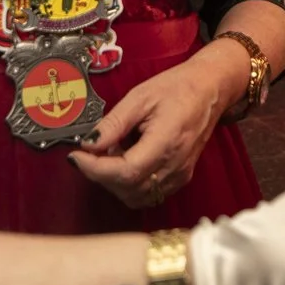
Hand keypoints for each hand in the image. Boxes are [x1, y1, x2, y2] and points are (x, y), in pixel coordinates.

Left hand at [68, 43, 244, 208]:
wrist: (209, 90)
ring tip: (110, 153)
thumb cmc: (176, 87)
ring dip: (114, 182)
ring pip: (136, 196)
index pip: (125, 172)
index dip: (95, 169)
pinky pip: (148, 193)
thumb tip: (87, 143)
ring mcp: (179, 176)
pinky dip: (129, 184)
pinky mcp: (180, 178)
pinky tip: (126, 159)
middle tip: (89, 151)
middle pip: (128, 189)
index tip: (75, 155)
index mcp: (166, 142)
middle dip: (100, 174)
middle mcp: (174, 166)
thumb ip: (113, 123)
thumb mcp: (139, 97)